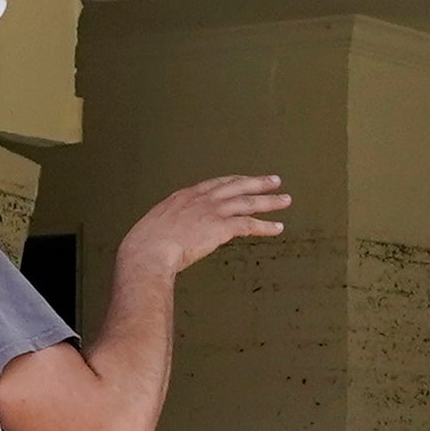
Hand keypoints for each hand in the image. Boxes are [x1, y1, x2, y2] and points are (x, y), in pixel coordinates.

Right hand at [118, 174, 292, 292]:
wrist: (148, 250)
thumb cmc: (144, 244)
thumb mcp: (154, 226)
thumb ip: (168, 226)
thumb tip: (168, 235)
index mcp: (184, 196)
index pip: (215, 184)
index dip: (233, 181)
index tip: (244, 180)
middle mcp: (201, 199)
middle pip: (236, 186)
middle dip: (257, 182)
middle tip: (274, 180)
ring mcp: (212, 211)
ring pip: (248, 202)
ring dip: (269, 201)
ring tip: (285, 200)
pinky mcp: (221, 227)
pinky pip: (249, 224)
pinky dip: (265, 226)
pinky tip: (277, 228)